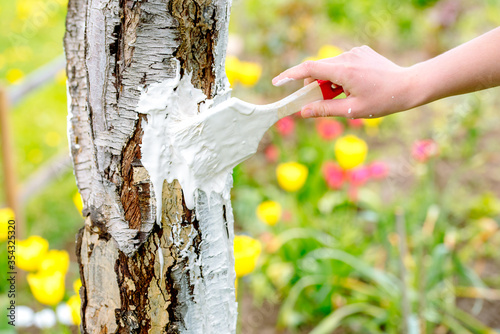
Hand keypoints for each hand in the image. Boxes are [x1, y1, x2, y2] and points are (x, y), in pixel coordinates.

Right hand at [272, 46, 414, 118]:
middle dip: (314, 85)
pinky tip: (355, 86)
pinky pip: (342, 63)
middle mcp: (347, 56)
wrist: (409, 86)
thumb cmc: (383, 101)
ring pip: (330, 67)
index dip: (290, 75)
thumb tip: (303, 112)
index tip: (276, 82)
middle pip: (319, 69)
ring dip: (329, 82)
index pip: (308, 68)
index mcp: (343, 71)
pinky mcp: (361, 52)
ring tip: (345, 95)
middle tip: (318, 102)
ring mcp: (355, 52)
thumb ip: (325, 110)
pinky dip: (340, 76)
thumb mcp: (352, 111)